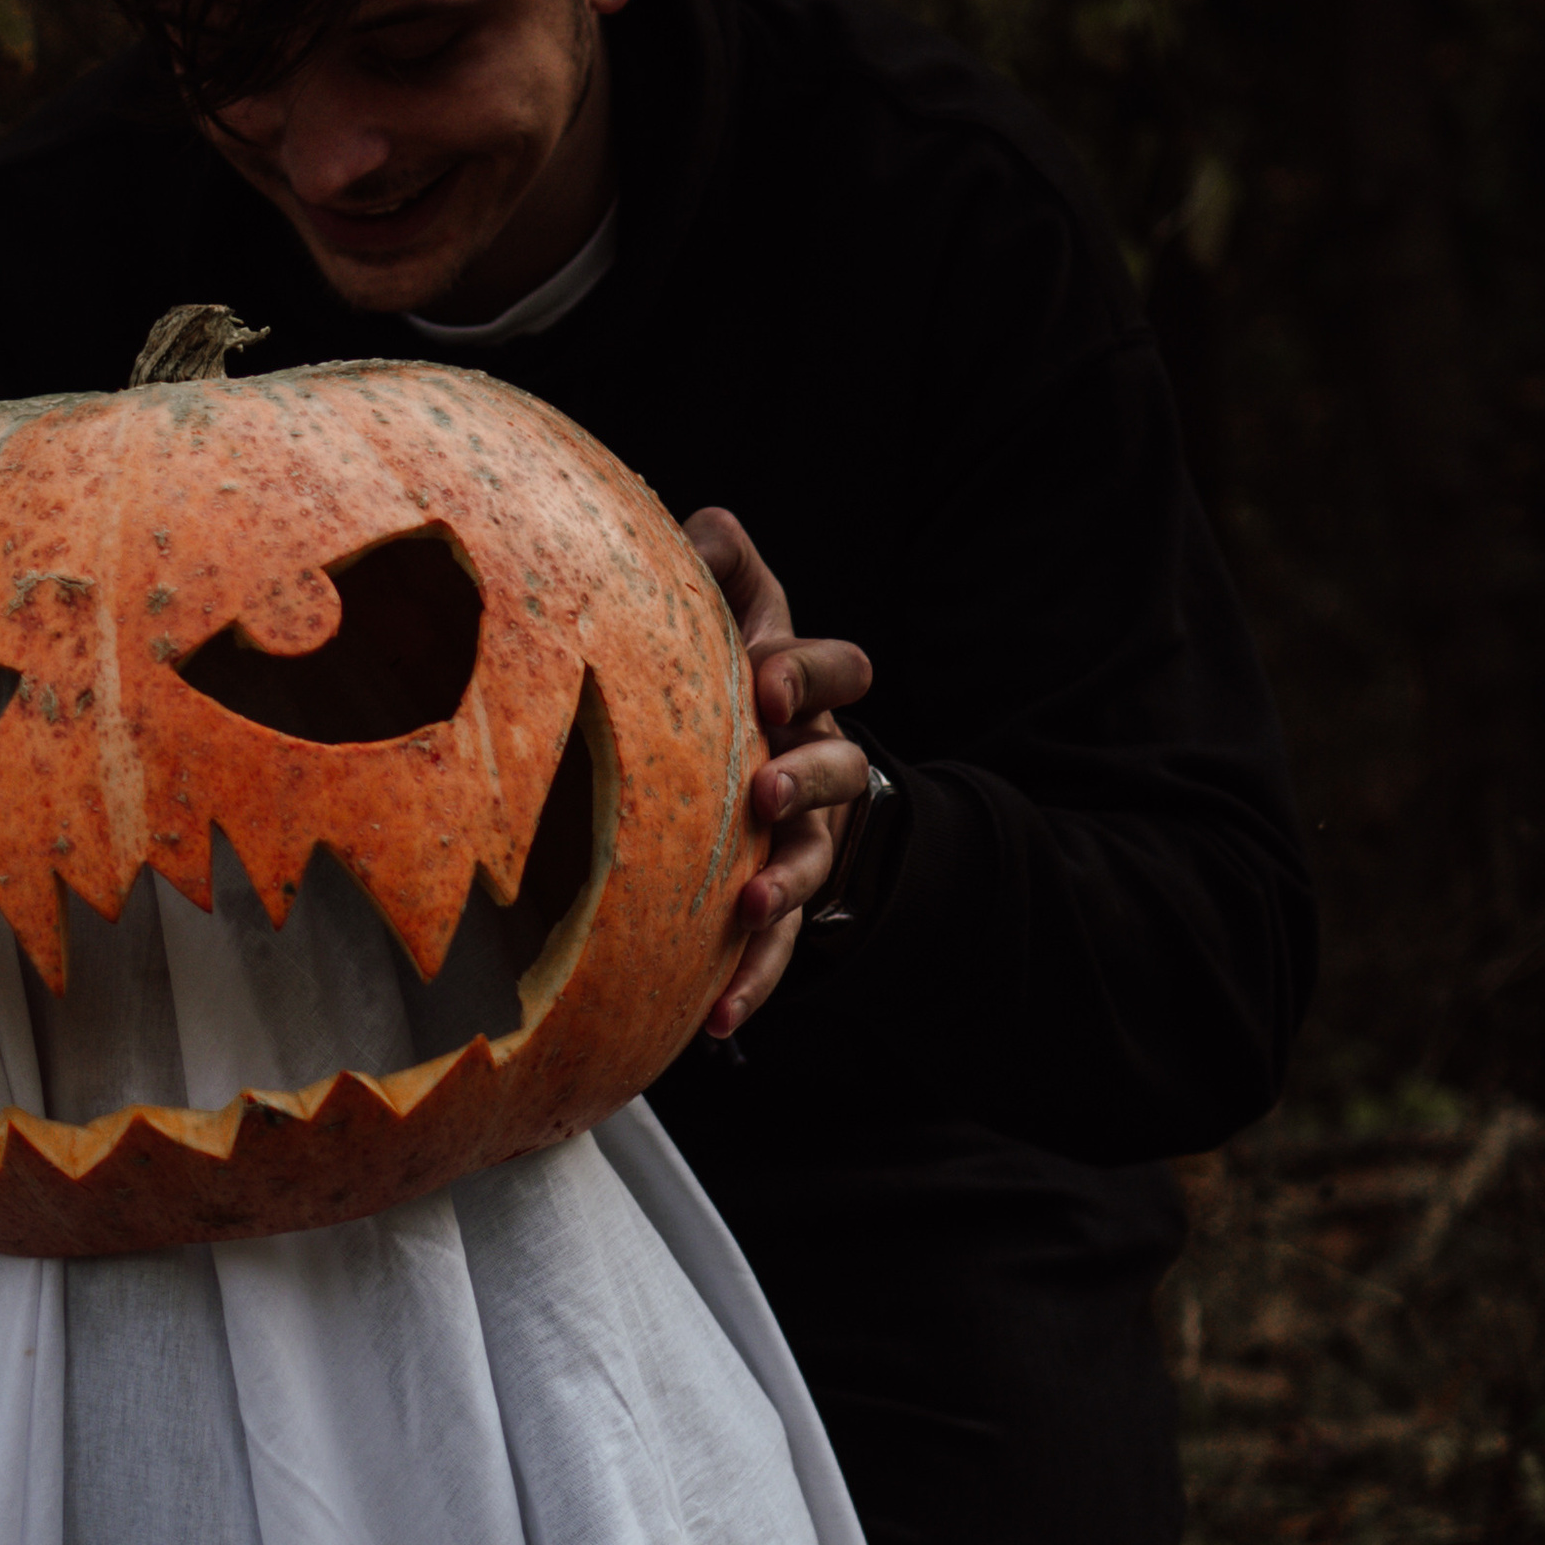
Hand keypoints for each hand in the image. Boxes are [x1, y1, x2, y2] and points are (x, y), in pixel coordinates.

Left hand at [680, 509, 876, 1038]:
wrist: (751, 778)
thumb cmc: (730, 685)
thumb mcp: (731, 618)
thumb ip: (720, 567)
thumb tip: (704, 521)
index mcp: (809, 694)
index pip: (838, 669)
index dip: (809, 671)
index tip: (763, 680)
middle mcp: (822, 767)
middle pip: (840, 768)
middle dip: (808, 777)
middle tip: (766, 786)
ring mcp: (808, 843)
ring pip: (811, 864)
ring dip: (784, 885)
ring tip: (749, 905)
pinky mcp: (780, 908)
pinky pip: (776, 950)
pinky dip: (751, 982)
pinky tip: (713, 1023)